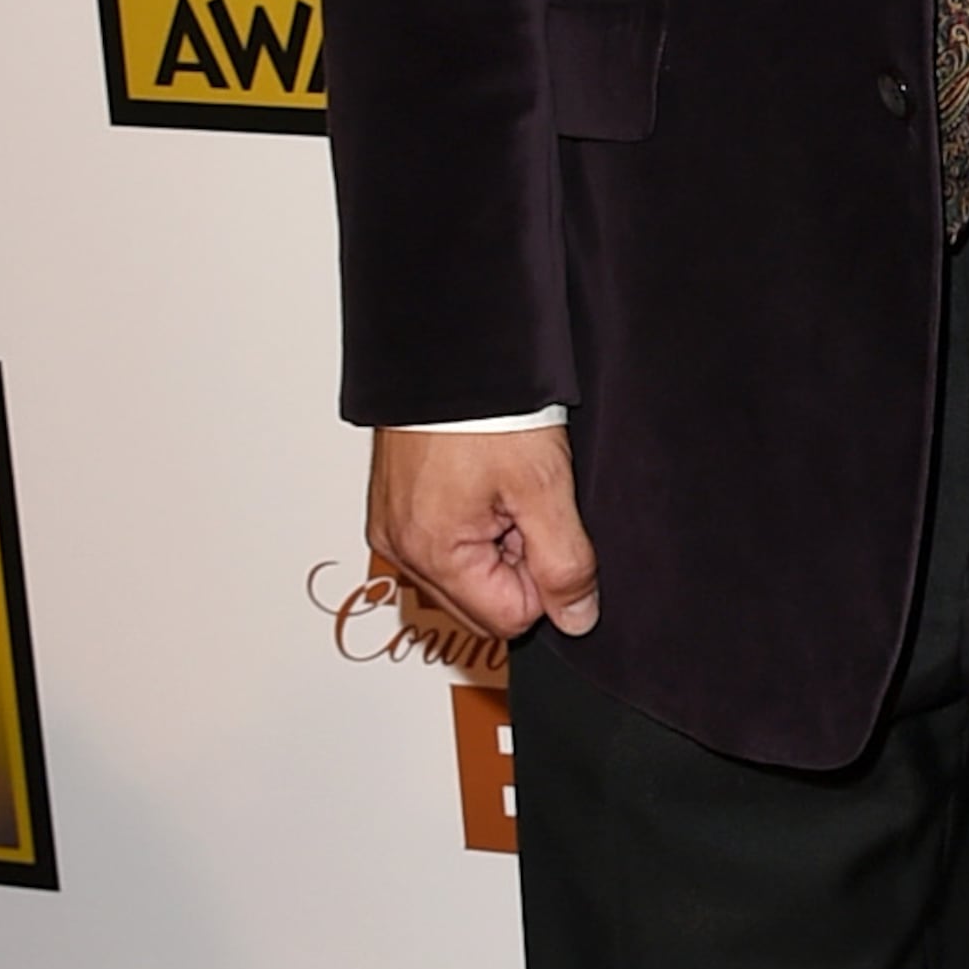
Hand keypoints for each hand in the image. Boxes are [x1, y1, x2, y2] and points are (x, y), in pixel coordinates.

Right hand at [367, 426, 599, 647]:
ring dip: (493, 544)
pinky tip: (481, 482)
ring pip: (462, 576)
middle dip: (515, 565)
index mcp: (432, 553)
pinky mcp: (392, 507)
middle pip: (481, 604)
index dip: (544, 578)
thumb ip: (565, 563)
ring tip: (501, 487)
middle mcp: (400, 549)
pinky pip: (440, 544)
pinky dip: (468, 524)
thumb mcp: (545, 487)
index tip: (545, 524)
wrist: (451, 349)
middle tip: (525, 505)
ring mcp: (392, 528)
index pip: (510, 618)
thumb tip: (576, 619)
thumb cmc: (489, 409)